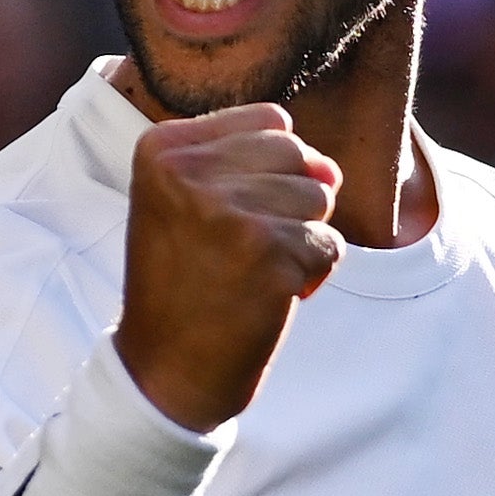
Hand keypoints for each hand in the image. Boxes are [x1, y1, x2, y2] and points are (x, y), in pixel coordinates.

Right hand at [115, 105, 341, 431]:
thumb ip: (253, 165)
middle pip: (296, 154)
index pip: (269, 121)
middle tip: (241, 252)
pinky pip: (329, 246)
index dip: (269, 172)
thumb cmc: (184, 288)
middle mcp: (190, 172)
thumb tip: (331, 170)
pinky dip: (311, 277)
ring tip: (251, 274)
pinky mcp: (268, 255)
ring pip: (318, 198)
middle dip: (289, 204)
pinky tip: (267, 298)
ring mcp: (230, 212)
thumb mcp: (187, 204)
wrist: (164, 374)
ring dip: (299, 242)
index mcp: (163, 149)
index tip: (227, 219)